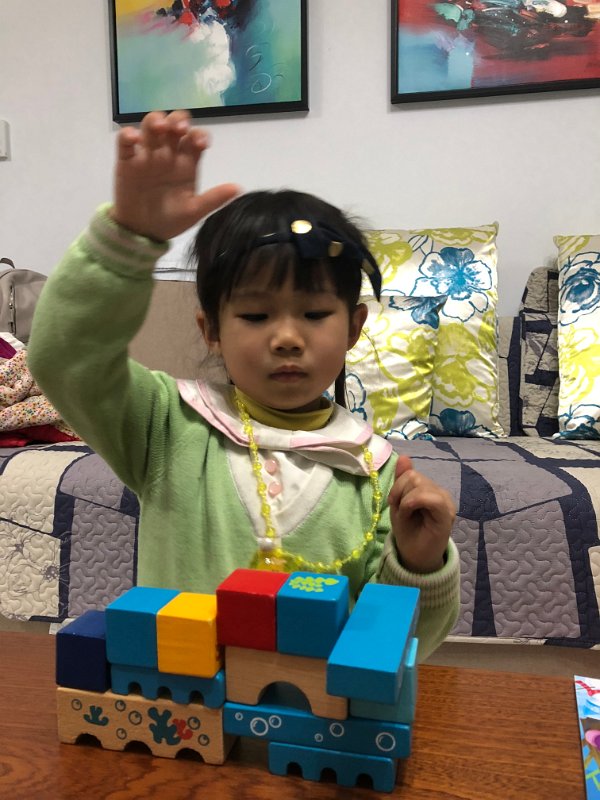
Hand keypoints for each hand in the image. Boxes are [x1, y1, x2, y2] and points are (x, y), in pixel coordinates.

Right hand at [111, 110, 239, 241]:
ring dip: (155, 120)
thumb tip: (238, 188)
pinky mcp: (127, 161)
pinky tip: (134, 139)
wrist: (144, 233)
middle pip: (174, 124)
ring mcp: (147, 155)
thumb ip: (214, 199)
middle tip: (180, 129)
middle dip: (178, 120)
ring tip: (159, 128)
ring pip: (151, 125)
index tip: (201, 144)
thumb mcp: (194, 212)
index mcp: (186, 162)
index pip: (195, 139)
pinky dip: (128, 135)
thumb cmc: (170, 221)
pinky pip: (125, 141)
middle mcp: (168, 154)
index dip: (199, 135)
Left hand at [388, 455, 455, 573]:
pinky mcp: (447, 512)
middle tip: (403, 512)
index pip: (410, 473)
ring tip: (408, 516)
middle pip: (413, 476)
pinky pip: (430, 496)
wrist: (414, 556)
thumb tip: (404, 456)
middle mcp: (440, 492)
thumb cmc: (408, 531)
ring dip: (405, 501)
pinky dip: (412, 503)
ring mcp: (445, 501)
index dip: (397, 487)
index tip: (396, 505)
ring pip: (419, 484)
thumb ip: (402, 479)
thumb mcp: (399, 501)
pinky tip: (411, 514)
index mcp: (430, 489)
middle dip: (400, 494)